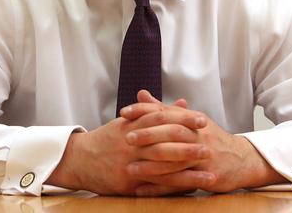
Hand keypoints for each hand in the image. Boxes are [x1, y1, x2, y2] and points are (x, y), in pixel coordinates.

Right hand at [47, 94, 203, 194]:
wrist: (80, 159)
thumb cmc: (108, 139)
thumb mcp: (130, 121)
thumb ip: (157, 112)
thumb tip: (184, 104)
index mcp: (133, 124)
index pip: (161, 117)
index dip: (182, 118)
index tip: (201, 119)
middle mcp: (132, 142)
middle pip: (164, 141)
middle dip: (189, 144)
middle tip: (210, 145)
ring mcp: (130, 162)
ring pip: (163, 166)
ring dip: (188, 170)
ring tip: (209, 172)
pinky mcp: (128, 182)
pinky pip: (155, 185)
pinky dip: (174, 187)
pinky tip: (191, 188)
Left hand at [120, 92, 285, 195]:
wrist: (242, 159)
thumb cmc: (209, 138)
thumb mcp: (189, 119)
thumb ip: (163, 108)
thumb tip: (141, 94)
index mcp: (192, 119)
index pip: (166, 111)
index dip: (144, 111)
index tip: (123, 113)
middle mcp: (199, 135)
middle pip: (172, 132)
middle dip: (148, 135)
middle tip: (127, 138)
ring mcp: (204, 156)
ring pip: (176, 160)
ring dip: (152, 165)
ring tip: (130, 168)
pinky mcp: (207, 176)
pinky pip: (181, 183)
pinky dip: (161, 187)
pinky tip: (143, 189)